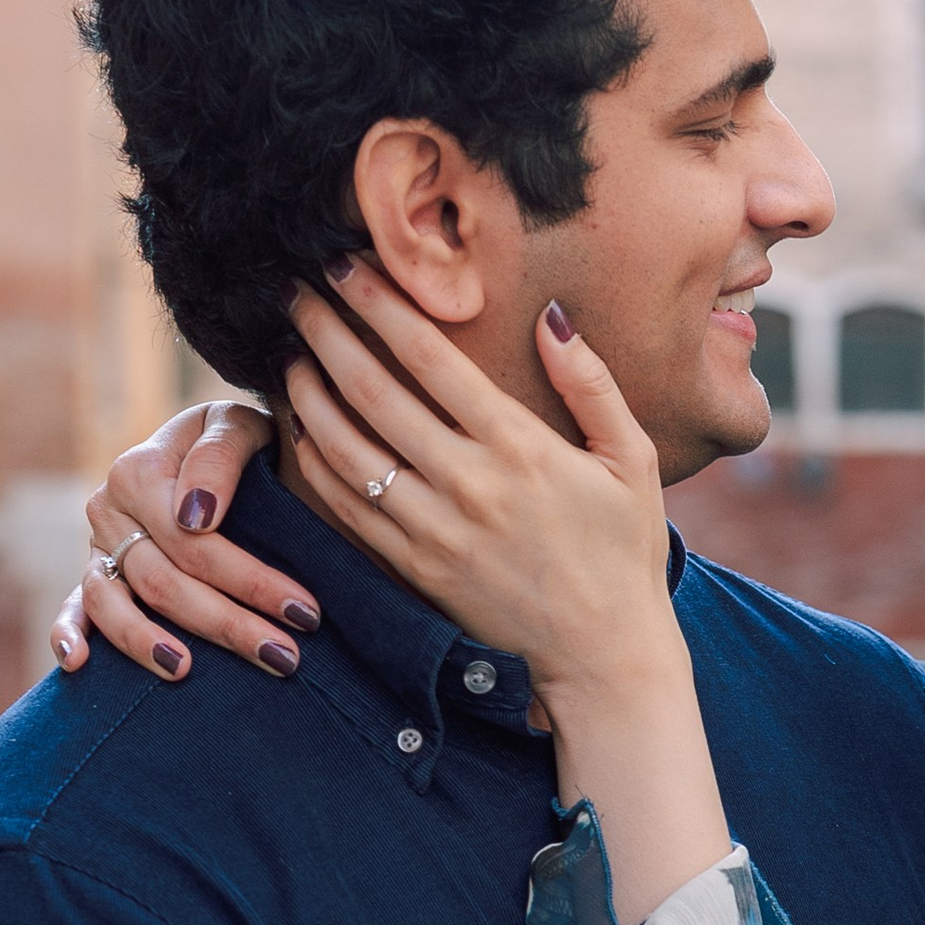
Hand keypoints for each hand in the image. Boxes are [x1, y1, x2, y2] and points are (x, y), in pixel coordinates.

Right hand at [51, 402, 306, 681]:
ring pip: (113, 604)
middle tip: (283, 658)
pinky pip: (75, 607)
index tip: (305, 614)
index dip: (251, 581)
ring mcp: (98, 546)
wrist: (215, 443)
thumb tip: (196, 517)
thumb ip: (219, 457)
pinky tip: (79, 665)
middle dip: (226, 624)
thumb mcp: (238, 425)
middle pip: (163, 581)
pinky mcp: (95, 573)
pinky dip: (68, 634)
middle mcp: (110, 510)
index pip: (193, 542)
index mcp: (140, 471)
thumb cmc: (237, 438)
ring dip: (147, 643)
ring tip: (185, 672)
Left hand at [281, 261, 679, 704]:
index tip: (345, 265)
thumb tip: (550, 316)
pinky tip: (303, 427)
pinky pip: (348, 506)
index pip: (430, 357)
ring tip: (290, 354)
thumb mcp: (634, 461)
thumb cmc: (625, 554)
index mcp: (520, 447)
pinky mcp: (416, 569)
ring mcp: (435, 531)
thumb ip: (592, 385)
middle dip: (327, 333)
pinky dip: (316, 460)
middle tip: (296, 293)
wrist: (605, 658)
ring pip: (348, 448)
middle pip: (374, 392)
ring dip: (309, 393)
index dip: (380, 304)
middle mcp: (469, 484)